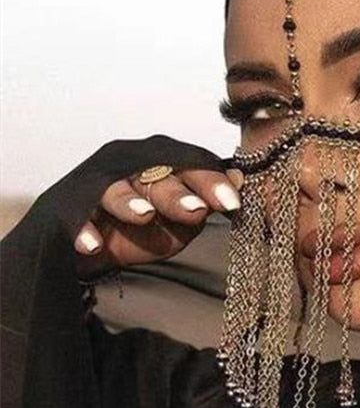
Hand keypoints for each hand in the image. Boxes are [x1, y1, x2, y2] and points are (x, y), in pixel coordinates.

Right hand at [73, 159, 242, 277]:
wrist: (93, 244)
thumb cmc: (146, 227)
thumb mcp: (183, 219)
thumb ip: (208, 201)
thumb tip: (240, 178)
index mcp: (162, 162)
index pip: (191, 164)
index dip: (212, 181)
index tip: (232, 203)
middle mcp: (130, 165)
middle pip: (155, 172)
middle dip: (177, 192)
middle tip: (196, 210)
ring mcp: (99, 186)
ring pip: (115, 187)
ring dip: (130, 200)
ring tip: (144, 216)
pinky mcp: (71, 209)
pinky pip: (76, 217)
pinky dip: (83, 230)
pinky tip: (93, 244)